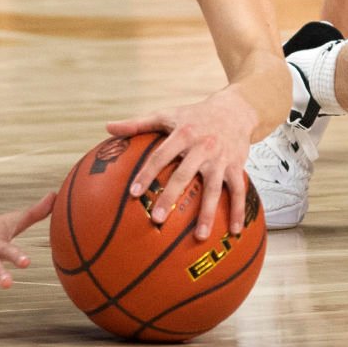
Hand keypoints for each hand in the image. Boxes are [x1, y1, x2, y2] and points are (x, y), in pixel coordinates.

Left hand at [107, 90, 258, 239]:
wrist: (234, 109)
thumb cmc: (193, 115)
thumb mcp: (166, 115)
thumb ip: (137, 124)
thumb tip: (108, 128)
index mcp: (183, 133)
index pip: (160, 155)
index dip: (147, 173)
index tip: (133, 193)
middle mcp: (202, 146)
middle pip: (184, 174)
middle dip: (171, 196)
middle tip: (158, 219)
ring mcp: (220, 158)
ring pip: (214, 188)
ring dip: (207, 213)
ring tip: (200, 237)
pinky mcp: (236, 166)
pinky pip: (239, 190)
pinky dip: (238, 211)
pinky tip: (235, 231)